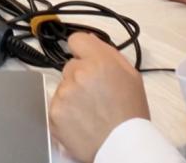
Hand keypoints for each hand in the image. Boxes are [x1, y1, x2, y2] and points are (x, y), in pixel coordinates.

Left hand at [50, 33, 150, 162]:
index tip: (86, 60)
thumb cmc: (130, 112)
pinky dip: (65, 112)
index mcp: (99, 61)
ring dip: (72, 95)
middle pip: (70, 66)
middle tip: (95, 94)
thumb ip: (109, 53)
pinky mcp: (54, 113)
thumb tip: (91, 41)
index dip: (82, 51)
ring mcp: (63, 94)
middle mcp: (78, 74)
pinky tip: (81, 120)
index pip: (76, 40)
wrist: (123, 146)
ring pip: (63, 86)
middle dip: (80, 76)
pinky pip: (56, 104)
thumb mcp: (131, 75)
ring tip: (90, 111)